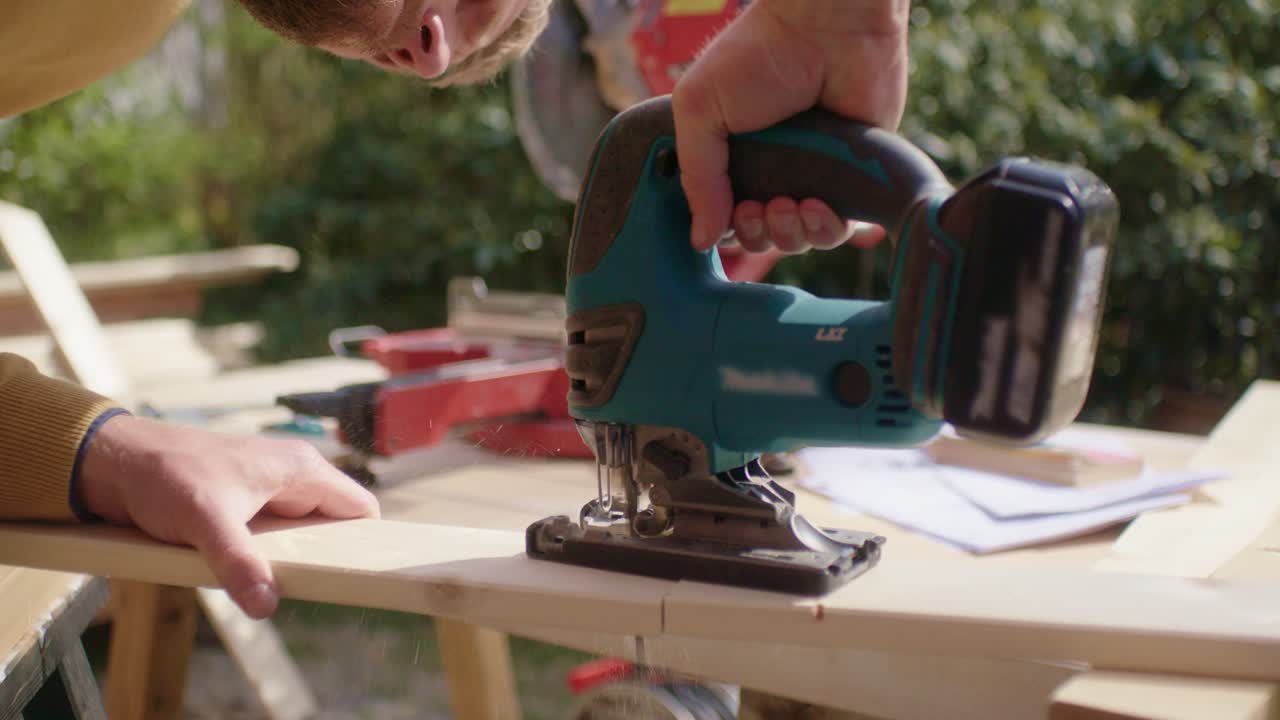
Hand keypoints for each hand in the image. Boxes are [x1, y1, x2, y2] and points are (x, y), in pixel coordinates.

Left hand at [79, 415, 379, 618]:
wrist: (115, 462)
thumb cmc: (164, 475)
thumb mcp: (205, 521)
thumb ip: (238, 562)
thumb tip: (267, 603)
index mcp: (300, 468)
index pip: (360, 507)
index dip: (364, 542)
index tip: (353, 574)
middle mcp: (292, 476)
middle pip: (332, 526)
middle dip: (322, 556)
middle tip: (304, 584)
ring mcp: (270, 489)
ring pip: (301, 533)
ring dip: (289, 557)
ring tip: (272, 578)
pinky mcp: (247, 503)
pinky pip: (274, 536)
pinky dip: (265, 554)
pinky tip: (248, 569)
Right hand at [672, 0, 909, 252]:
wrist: (825, 28)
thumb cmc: (757, 55)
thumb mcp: (700, 110)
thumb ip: (697, 177)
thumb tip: (700, 239)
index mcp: (732, 156)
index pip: (723, 216)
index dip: (723, 228)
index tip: (727, 215)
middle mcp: (771, 171)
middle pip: (760, 236)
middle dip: (756, 234)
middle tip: (758, 209)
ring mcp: (811, 176)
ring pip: (798, 238)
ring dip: (788, 235)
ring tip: (787, 206)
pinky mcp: (851, 177)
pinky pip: (838, 229)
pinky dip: (825, 230)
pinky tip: (815, 207)